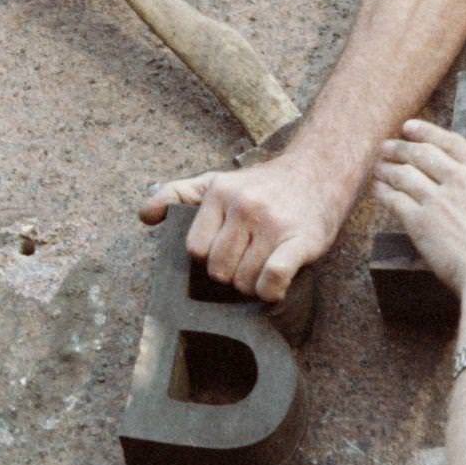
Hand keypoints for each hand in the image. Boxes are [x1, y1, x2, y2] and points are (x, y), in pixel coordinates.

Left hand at [141, 149, 344, 302]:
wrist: (320, 171)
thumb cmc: (264, 185)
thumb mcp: (217, 180)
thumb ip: (178, 194)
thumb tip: (145, 215)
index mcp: (220, 193)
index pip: (194, 249)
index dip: (208, 258)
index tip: (225, 251)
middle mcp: (244, 206)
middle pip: (218, 270)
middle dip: (231, 274)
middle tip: (248, 260)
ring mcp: (273, 223)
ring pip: (244, 282)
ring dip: (253, 285)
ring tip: (265, 265)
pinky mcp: (300, 241)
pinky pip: (272, 281)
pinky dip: (270, 293)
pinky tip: (276, 285)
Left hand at [374, 117, 465, 326]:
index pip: (453, 143)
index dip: (429, 133)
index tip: (412, 127)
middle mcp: (461, 179)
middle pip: (423, 154)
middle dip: (402, 147)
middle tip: (388, 146)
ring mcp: (438, 199)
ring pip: (405, 174)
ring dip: (388, 167)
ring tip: (378, 165)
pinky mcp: (420, 221)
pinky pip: (395, 200)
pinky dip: (384, 192)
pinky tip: (378, 190)